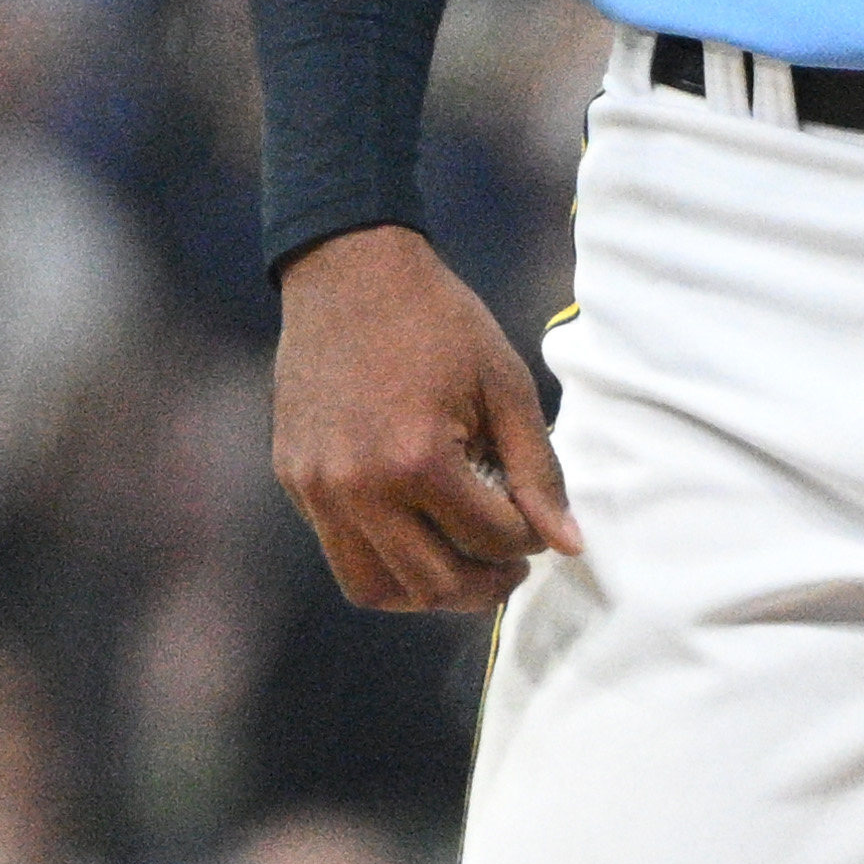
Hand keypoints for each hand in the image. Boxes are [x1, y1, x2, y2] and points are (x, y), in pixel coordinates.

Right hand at [274, 225, 578, 612]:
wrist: (348, 271)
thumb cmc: (439, 322)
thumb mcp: (507, 387)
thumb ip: (539, 471)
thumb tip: (568, 544)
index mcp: (416, 459)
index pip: (490, 539)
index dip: (529, 541)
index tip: (538, 521)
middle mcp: (357, 486)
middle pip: (432, 584)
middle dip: (485, 585)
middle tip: (510, 566)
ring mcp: (317, 488)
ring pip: (374, 588)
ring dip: (428, 591)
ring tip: (464, 562)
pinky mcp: (295, 480)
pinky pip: (340, 553)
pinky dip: (386, 563)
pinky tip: (420, 535)